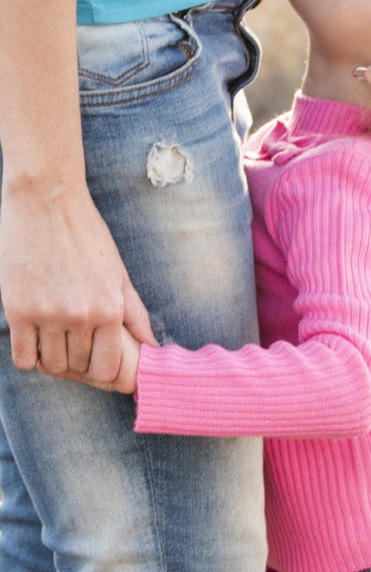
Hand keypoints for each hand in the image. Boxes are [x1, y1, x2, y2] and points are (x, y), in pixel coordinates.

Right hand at [0, 181, 154, 381]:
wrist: (46, 201)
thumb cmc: (86, 234)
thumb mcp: (119, 272)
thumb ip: (135, 313)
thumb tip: (152, 346)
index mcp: (109, 308)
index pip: (108, 369)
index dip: (102, 371)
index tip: (96, 361)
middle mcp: (80, 316)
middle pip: (78, 368)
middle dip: (78, 364)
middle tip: (74, 347)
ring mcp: (47, 315)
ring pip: (52, 366)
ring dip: (53, 359)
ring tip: (54, 339)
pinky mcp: (18, 310)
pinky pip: (24, 357)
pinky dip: (30, 355)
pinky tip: (35, 338)